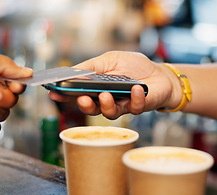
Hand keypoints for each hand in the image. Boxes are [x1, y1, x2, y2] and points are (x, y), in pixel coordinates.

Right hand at [49, 51, 178, 118]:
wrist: (161, 74)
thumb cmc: (135, 66)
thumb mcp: (110, 59)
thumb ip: (92, 66)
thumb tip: (73, 72)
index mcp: (97, 87)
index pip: (78, 93)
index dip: (65, 95)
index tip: (55, 94)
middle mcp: (107, 99)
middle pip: (91, 108)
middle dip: (85, 105)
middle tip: (83, 99)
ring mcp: (122, 105)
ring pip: (109, 113)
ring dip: (106, 105)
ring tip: (106, 95)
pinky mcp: (138, 108)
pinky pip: (134, 107)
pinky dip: (135, 98)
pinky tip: (136, 88)